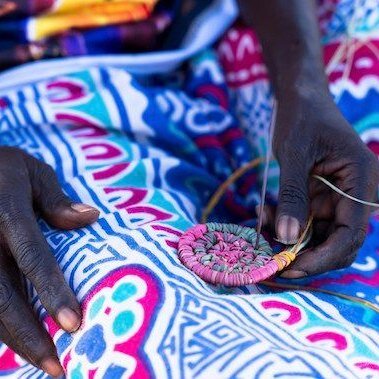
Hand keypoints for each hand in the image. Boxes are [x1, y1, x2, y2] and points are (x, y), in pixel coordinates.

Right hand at [0, 147, 98, 375]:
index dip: (52, 292)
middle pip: (1, 296)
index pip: (33, 257)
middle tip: (57, 366)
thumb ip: (56, 199)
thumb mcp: (31, 172)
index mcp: (5, 211)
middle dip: (29, 336)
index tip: (73, 324)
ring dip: (11, 340)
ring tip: (41, 363)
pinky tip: (15, 341)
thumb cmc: (0, 166)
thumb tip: (91, 217)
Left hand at [272, 88, 378, 277]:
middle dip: (304, 253)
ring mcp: (339, 198)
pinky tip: (265, 211)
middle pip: (337, 241)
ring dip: (289, 237)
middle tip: (272, 259)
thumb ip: (292, 195)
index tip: (290, 267)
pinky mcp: (322, 198)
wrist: (301, 100)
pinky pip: (305, 221)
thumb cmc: (301, 118)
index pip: (349, 233)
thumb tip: (286, 237)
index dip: (322, 257)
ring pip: (318, 235)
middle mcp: (356, 194)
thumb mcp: (294, 154)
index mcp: (362, 181)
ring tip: (262, 220)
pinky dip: (286, 223)